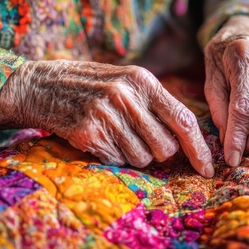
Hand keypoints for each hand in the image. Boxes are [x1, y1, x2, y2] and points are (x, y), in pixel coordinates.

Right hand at [0, 60, 213, 176]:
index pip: (183, 120)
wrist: (41, 86)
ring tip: (114, 134)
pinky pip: (117, 161)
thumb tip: (185, 138)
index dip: (199, 148)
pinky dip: (112, 156)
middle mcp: (126, 96)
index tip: (207, 168)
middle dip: (158, 152)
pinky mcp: (89, 133)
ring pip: (142, 158)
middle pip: (165, 147)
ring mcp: (106, 115)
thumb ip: (155, 104)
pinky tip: (99, 137)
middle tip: (139, 138)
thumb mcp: (126, 81)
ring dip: (133, 155)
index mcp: (142, 81)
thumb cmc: (91, 85)